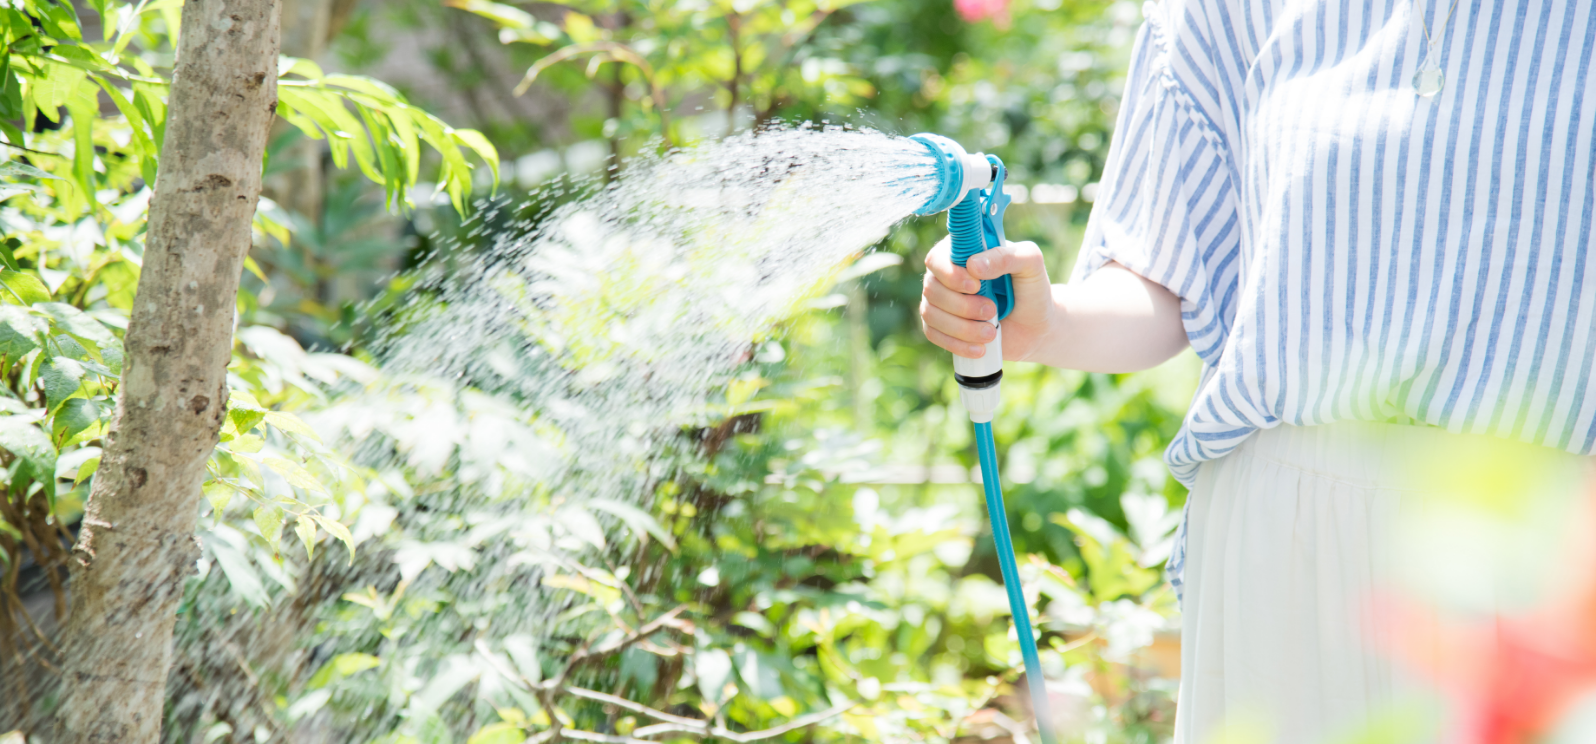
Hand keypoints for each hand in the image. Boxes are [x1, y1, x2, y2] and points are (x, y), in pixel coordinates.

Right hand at [920, 236, 1057, 359]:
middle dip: (962, 305)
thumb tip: (972, 265)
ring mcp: (940, 301)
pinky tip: (980, 348)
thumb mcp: (1030, 263)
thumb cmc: (1032, 289)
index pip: (937, 258)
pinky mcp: (940, 326)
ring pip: (930, 313)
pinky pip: (933, 335)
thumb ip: (1006, 256)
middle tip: (992, 310)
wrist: (1036, 327)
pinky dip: (957, 344)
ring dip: (962, 327)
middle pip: (931, 288)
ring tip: (991, 332)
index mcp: (962, 252)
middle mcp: (945, 274)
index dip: (950, 274)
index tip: (975, 286)